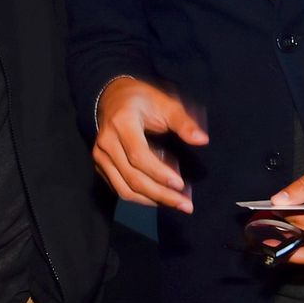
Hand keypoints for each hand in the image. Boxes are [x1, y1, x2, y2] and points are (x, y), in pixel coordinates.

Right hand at [92, 77, 207, 211]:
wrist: (113, 98)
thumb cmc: (143, 101)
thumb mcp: (165, 104)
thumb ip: (183, 122)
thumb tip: (202, 140)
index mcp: (122, 123)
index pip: (138, 156)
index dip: (159, 173)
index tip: (180, 184)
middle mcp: (106, 142)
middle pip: (132, 177)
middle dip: (161, 194)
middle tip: (186, 204)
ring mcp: (100, 156)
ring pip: (124, 189)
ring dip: (152, 200)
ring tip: (177, 203)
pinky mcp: (100, 166)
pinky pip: (120, 189)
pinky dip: (142, 197)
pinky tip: (162, 196)